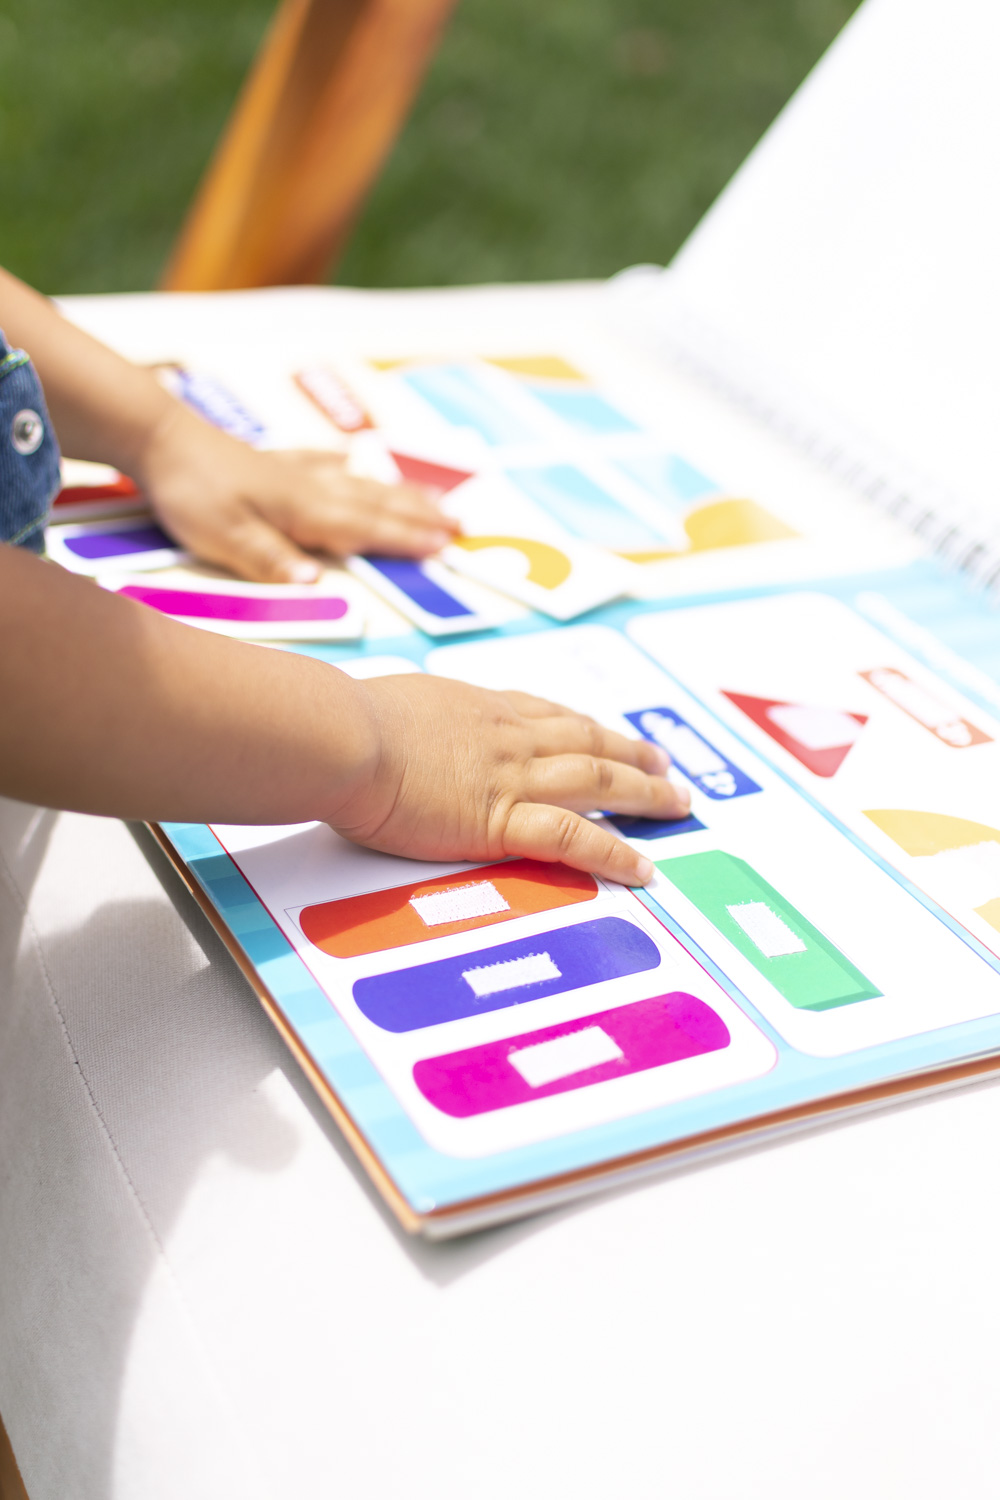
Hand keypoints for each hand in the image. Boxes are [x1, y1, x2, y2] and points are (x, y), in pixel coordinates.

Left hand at [135, 404, 458, 581]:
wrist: (159, 439)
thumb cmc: (191, 493)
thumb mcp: (226, 538)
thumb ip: (272, 561)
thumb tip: (315, 584)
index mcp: (305, 513)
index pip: (367, 529)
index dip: (408, 539)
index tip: (446, 546)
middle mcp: (310, 489)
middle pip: (376, 504)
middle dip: (420, 516)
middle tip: (461, 525)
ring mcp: (294, 472)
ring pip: (359, 483)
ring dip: (398, 493)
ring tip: (432, 497)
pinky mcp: (273, 461)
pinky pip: (322, 462)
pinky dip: (346, 465)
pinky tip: (354, 460)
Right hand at [332, 675, 691, 884]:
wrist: (344, 739)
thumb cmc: (346, 724)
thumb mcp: (387, 707)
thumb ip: (405, 721)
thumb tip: (391, 727)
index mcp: (476, 708)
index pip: (544, 714)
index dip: (582, 726)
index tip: (604, 733)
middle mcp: (506, 736)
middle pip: (586, 741)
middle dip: (630, 753)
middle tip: (662, 766)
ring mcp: (511, 777)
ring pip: (597, 781)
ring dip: (643, 793)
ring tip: (675, 805)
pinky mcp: (503, 822)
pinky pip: (574, 839)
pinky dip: (613, 852)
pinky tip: (641, 867)